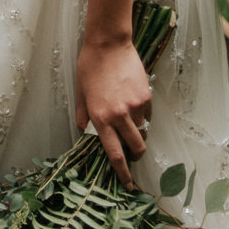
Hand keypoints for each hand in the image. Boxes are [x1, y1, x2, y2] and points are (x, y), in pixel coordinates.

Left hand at [75, 36, 152, 188]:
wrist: (108, 44)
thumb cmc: (90, 66)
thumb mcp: (80, 92)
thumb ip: (83, 114)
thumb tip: (84, 130)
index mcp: (101, 118)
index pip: (115, 155)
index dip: (123, 173)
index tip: (129, 184)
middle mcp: (119, 116)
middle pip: (136, 148)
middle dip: (136, 155)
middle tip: (132, 152)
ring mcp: (135, 106)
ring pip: (143, 131)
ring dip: (138, 132)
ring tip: (129, 121)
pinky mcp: (146, 95)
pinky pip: (148, 114)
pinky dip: (143, 115)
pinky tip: (133, 102)